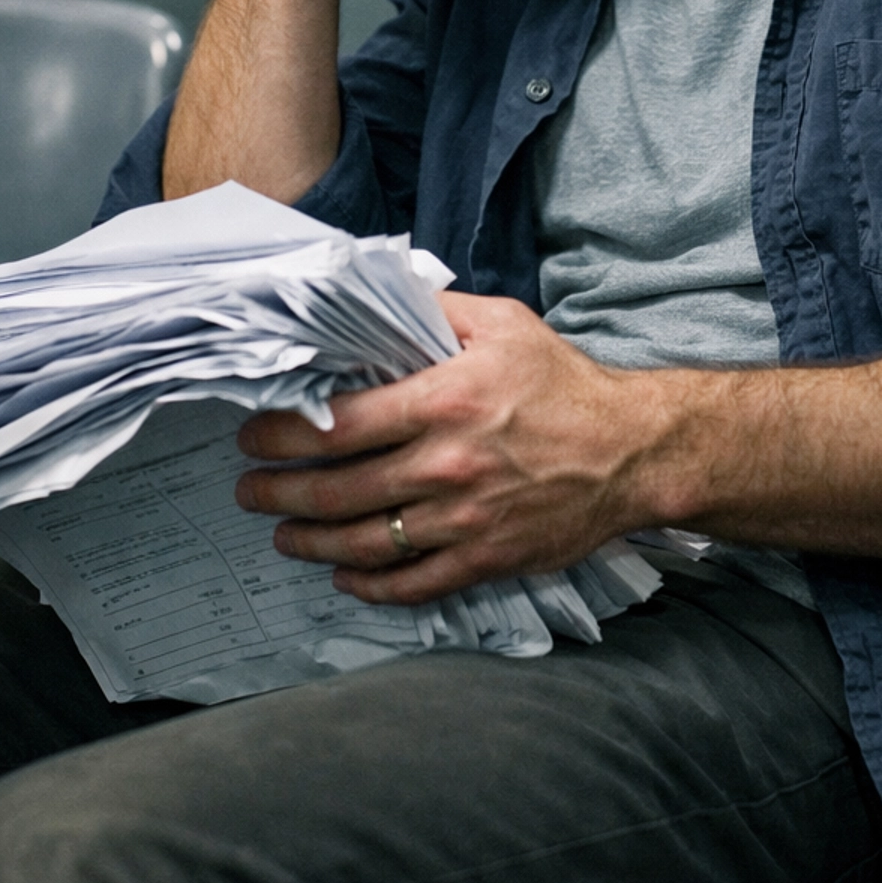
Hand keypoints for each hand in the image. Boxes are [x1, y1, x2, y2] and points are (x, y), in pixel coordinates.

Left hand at [234, 293, 650, 602]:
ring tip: (282, 532)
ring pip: (363, 542)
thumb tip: (380, 296)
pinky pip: (411, 584)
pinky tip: (343, 575)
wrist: (631, 452)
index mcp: (443, 401)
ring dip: (310, 541)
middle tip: (250, 490)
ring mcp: (463, 520)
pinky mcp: (484, 559)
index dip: (283, 435)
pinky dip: (368, 585)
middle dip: (278, 493)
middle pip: (336, 491)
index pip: (337, 425)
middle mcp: (445, 465)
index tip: (255, 436)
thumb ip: (436, 311)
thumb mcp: (502, 324)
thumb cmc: (564, 383)